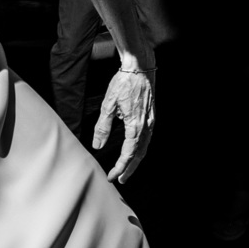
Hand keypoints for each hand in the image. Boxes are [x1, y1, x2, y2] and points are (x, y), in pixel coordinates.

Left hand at [93, 68, 154, 183]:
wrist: (140, 67)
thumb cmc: (123, 83)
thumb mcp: (108, 104)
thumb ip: (103, 127)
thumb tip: (97, 146)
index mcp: (135, 125)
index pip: (128, 154)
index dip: (120, 167)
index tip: (112, 176)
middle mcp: (146, 125)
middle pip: (140, 153)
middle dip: (130, 168)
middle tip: (121, 179)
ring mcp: (151, 120)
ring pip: (145, 146)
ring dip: (136, 160)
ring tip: (128, 169)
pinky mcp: (151, 115)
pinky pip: (148, 137)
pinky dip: (141, 148)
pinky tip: (136, 149)